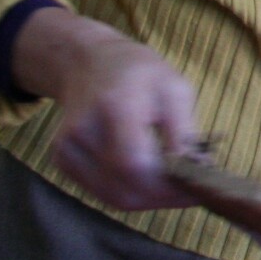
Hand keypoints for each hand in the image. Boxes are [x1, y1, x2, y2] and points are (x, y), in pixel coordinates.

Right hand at [12, 7, 199, 210]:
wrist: (89, 61)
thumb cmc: (138, 72)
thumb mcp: (174, 88)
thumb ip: (184, 132)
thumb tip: (196, 173)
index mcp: (114, 106)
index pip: (135, 165)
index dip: (168, 187)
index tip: (198, 187)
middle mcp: (83, 130)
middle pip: (125, 190)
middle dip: (163, 197)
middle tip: (190, 188)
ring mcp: (67, 147)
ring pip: (115, 198)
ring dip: (148, 197)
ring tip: (170, 179)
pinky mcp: (62, 159)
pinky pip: (103, 193)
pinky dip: (129, 191)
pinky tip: (145, 174)